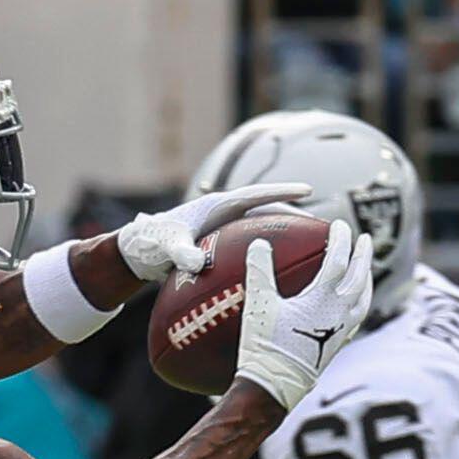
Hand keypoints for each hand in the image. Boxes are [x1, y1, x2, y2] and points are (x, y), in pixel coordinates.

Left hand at [116, 180, 316, 285]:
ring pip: (261, 225)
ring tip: (309, 243)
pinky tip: (280, 267)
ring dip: (282, 231)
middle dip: (292, 213)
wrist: (139, 251)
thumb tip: (196, 262)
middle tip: (319, 225)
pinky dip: (266, 250)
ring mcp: (224, 226)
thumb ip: (182, 254)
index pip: (256, 195)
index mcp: (217, 206)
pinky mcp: (221, 241)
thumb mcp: (168, 248)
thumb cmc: (153, 243)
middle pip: (266, 208)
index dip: (283, 192)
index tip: (307, 190)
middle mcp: (224, 212)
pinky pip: (250, 242)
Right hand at [232, 219, 376, 409]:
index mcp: (322, 299)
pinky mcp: (338, 347)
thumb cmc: (264, 346)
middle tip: (366, 238)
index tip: (338, 224)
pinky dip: (359, 304)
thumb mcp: (258, 304)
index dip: (340, 239)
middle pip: (360, 278)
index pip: (338, 261)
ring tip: (366, 269)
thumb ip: (259, 270)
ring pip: (364, 299)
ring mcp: (341, 331)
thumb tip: (260, 242)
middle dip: (363, 255)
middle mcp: (339, 314)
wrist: (273, 388)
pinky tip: (352, 305)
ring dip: (366, 279)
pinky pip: (357, 318)